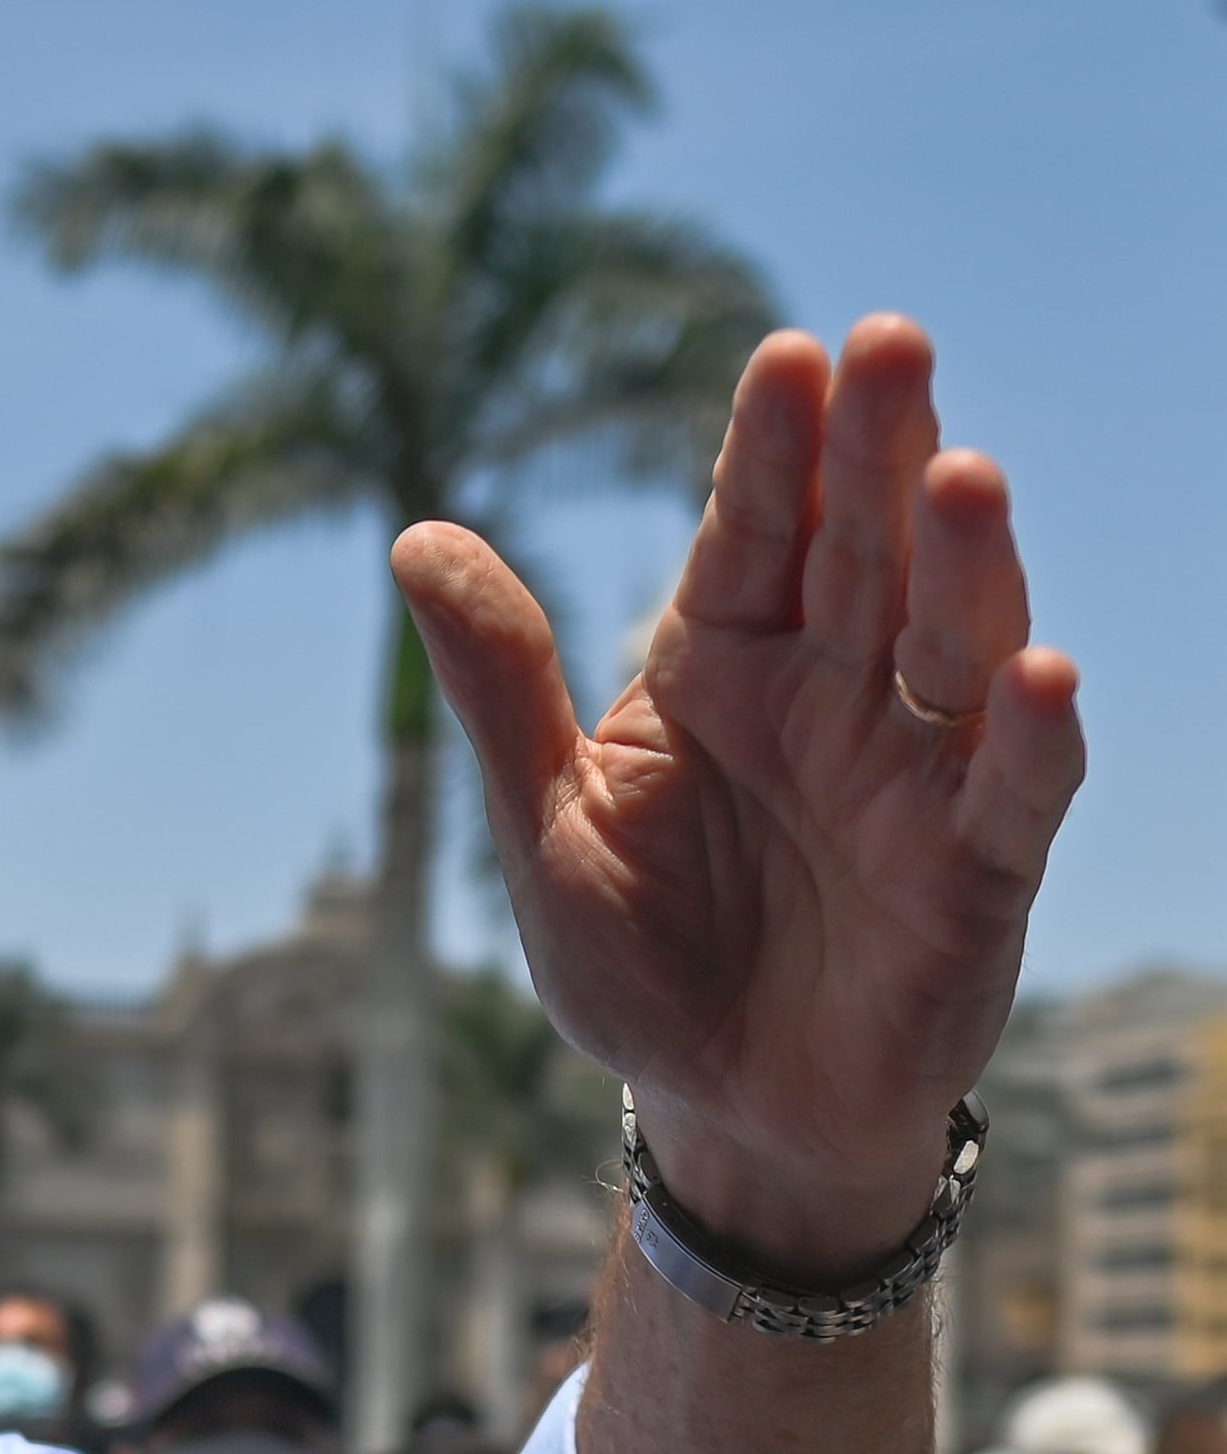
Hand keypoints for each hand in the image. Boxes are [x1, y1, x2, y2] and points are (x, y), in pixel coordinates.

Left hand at [392, 317, 1084, 1278]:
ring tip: (960, 475)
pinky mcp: (976, 875)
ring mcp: (912, 776)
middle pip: (862, 554)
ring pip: (953, 645)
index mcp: (718, 667)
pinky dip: (1031, 740)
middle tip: (890, 344)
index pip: (751, 532)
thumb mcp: (541, 824)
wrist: (717, 1109)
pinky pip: (1012, 797)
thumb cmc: (633, 957)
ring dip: (965, 564)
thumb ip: (499, 686)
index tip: (786, 352)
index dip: (772, 447)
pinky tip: (1040, 677)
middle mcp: (830, 696)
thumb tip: (413, 536)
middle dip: (879, 453)